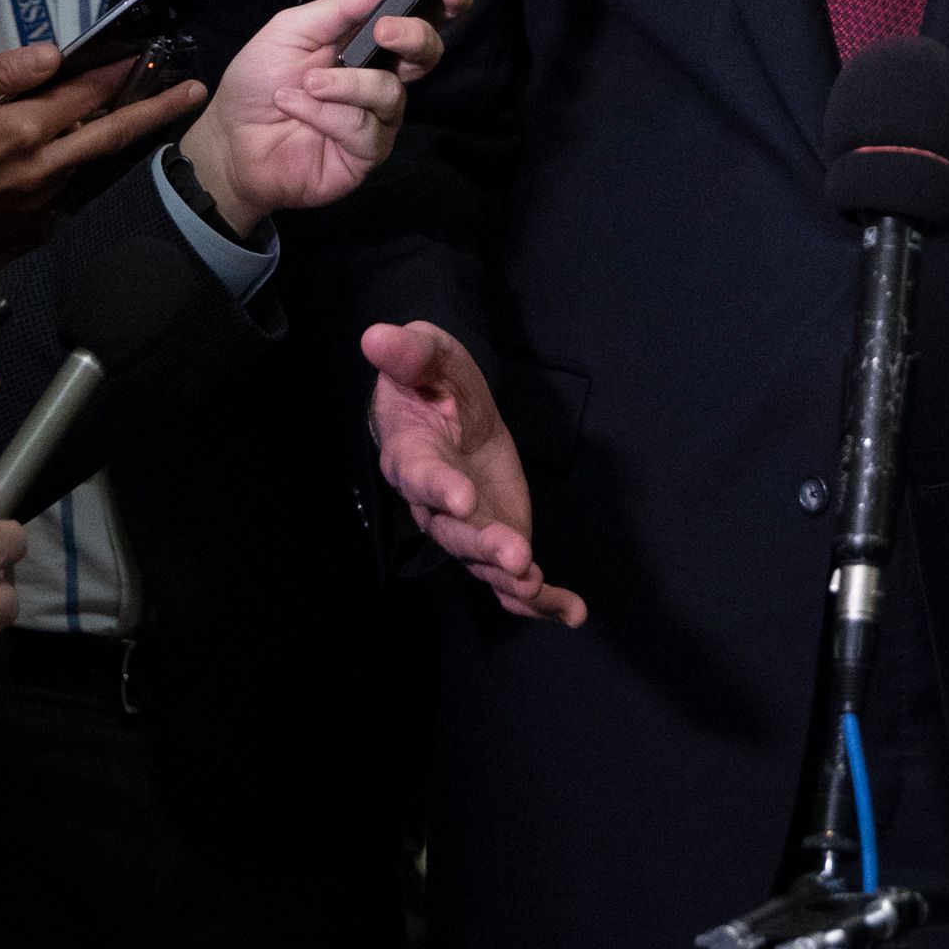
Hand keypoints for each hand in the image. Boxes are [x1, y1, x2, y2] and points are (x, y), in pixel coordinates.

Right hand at [0, 39, 208, 268]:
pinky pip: (63, 192)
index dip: (116, 70)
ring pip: (87, 164)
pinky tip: (71, 154)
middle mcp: (39, 170)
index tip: (144, 52)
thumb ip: (0, 71)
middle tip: (191, 92)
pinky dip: (75, 170)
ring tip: (138, 112)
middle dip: (156, 110)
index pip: (85, 93)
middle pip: (111, 134)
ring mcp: (36, 203)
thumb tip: (52, 55)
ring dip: (113, 138)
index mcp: (20, 131)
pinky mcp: (26, 227)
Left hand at [176, 0, 457, 236]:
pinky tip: (298, 108)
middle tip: (383, 32)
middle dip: (413, 37)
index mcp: (368, 43)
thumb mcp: (291, 30)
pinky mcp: (368, 152)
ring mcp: (379, 118)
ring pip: (390, 93)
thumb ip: (340, 7)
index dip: (447, 6)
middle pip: (427, 54)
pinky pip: (365, 128)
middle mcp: (382, 78)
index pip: (420, 21)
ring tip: (305, 85)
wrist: (232, 141)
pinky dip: (327, 114)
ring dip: (345, 85)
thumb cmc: (259, 81)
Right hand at [364, 319, 584, 623]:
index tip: (462, 498)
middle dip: (484, 544)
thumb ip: (410, 353)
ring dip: (510, 577)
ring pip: (482, 560)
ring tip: (537, 585)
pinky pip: (512, 578)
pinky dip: (542, 600)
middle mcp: (434, 504)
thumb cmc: (430, 382)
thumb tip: (376, 335)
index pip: (421, 477)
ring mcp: (466, 527)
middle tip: (515, 556)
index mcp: (412, 456)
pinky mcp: (495, 536)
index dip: (440, 490)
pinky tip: (572, 613)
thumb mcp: (428, 355)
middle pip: (455, 532)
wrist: (440, 409)